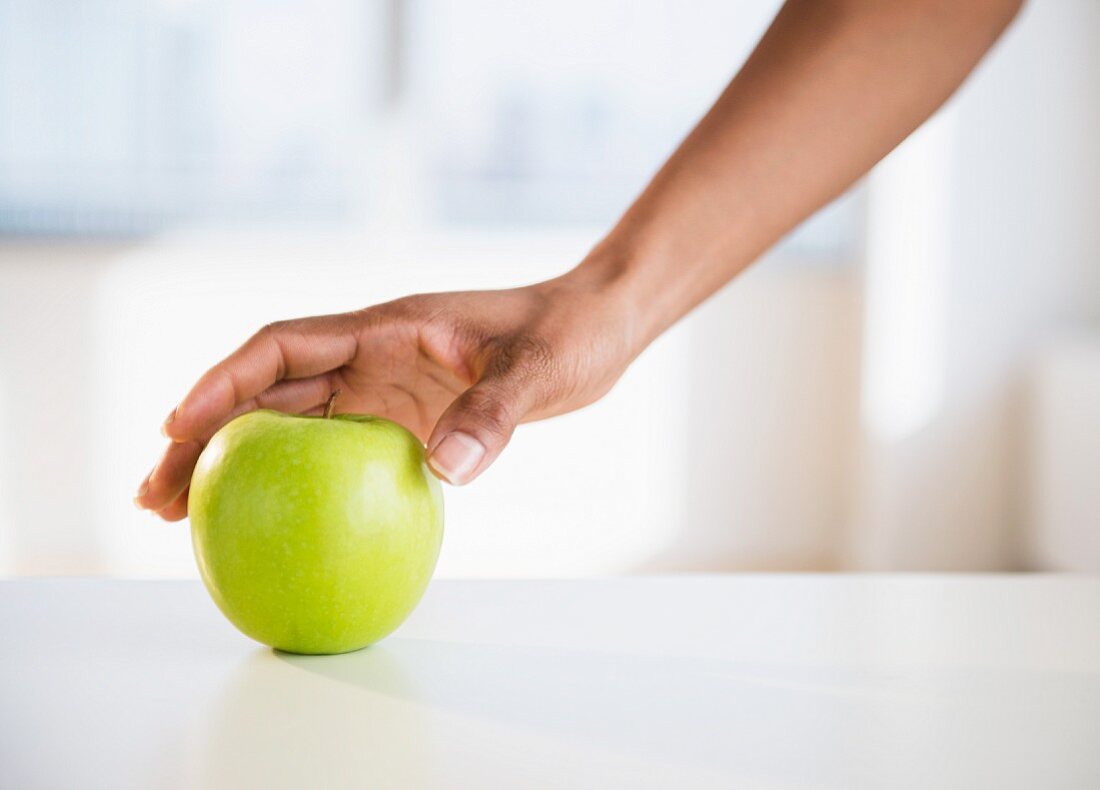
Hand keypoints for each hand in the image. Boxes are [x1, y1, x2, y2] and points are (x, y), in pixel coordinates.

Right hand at [134, 271, 637, 520]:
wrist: (596, 327)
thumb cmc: (569, 334)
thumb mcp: (537, 371)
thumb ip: (492, 415)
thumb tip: (446, 472)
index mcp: (388, 327)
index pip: (284, 349)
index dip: (223, 383)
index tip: (175, 428)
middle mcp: (374, 354)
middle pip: (268, 395)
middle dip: (205, 439)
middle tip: (155, 499)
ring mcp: (387, 385)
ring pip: (292, 425)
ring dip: (237, 463)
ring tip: (183, 517)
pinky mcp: (409, 415)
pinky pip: (337, 450)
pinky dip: (298, 478)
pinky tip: (277, 517)